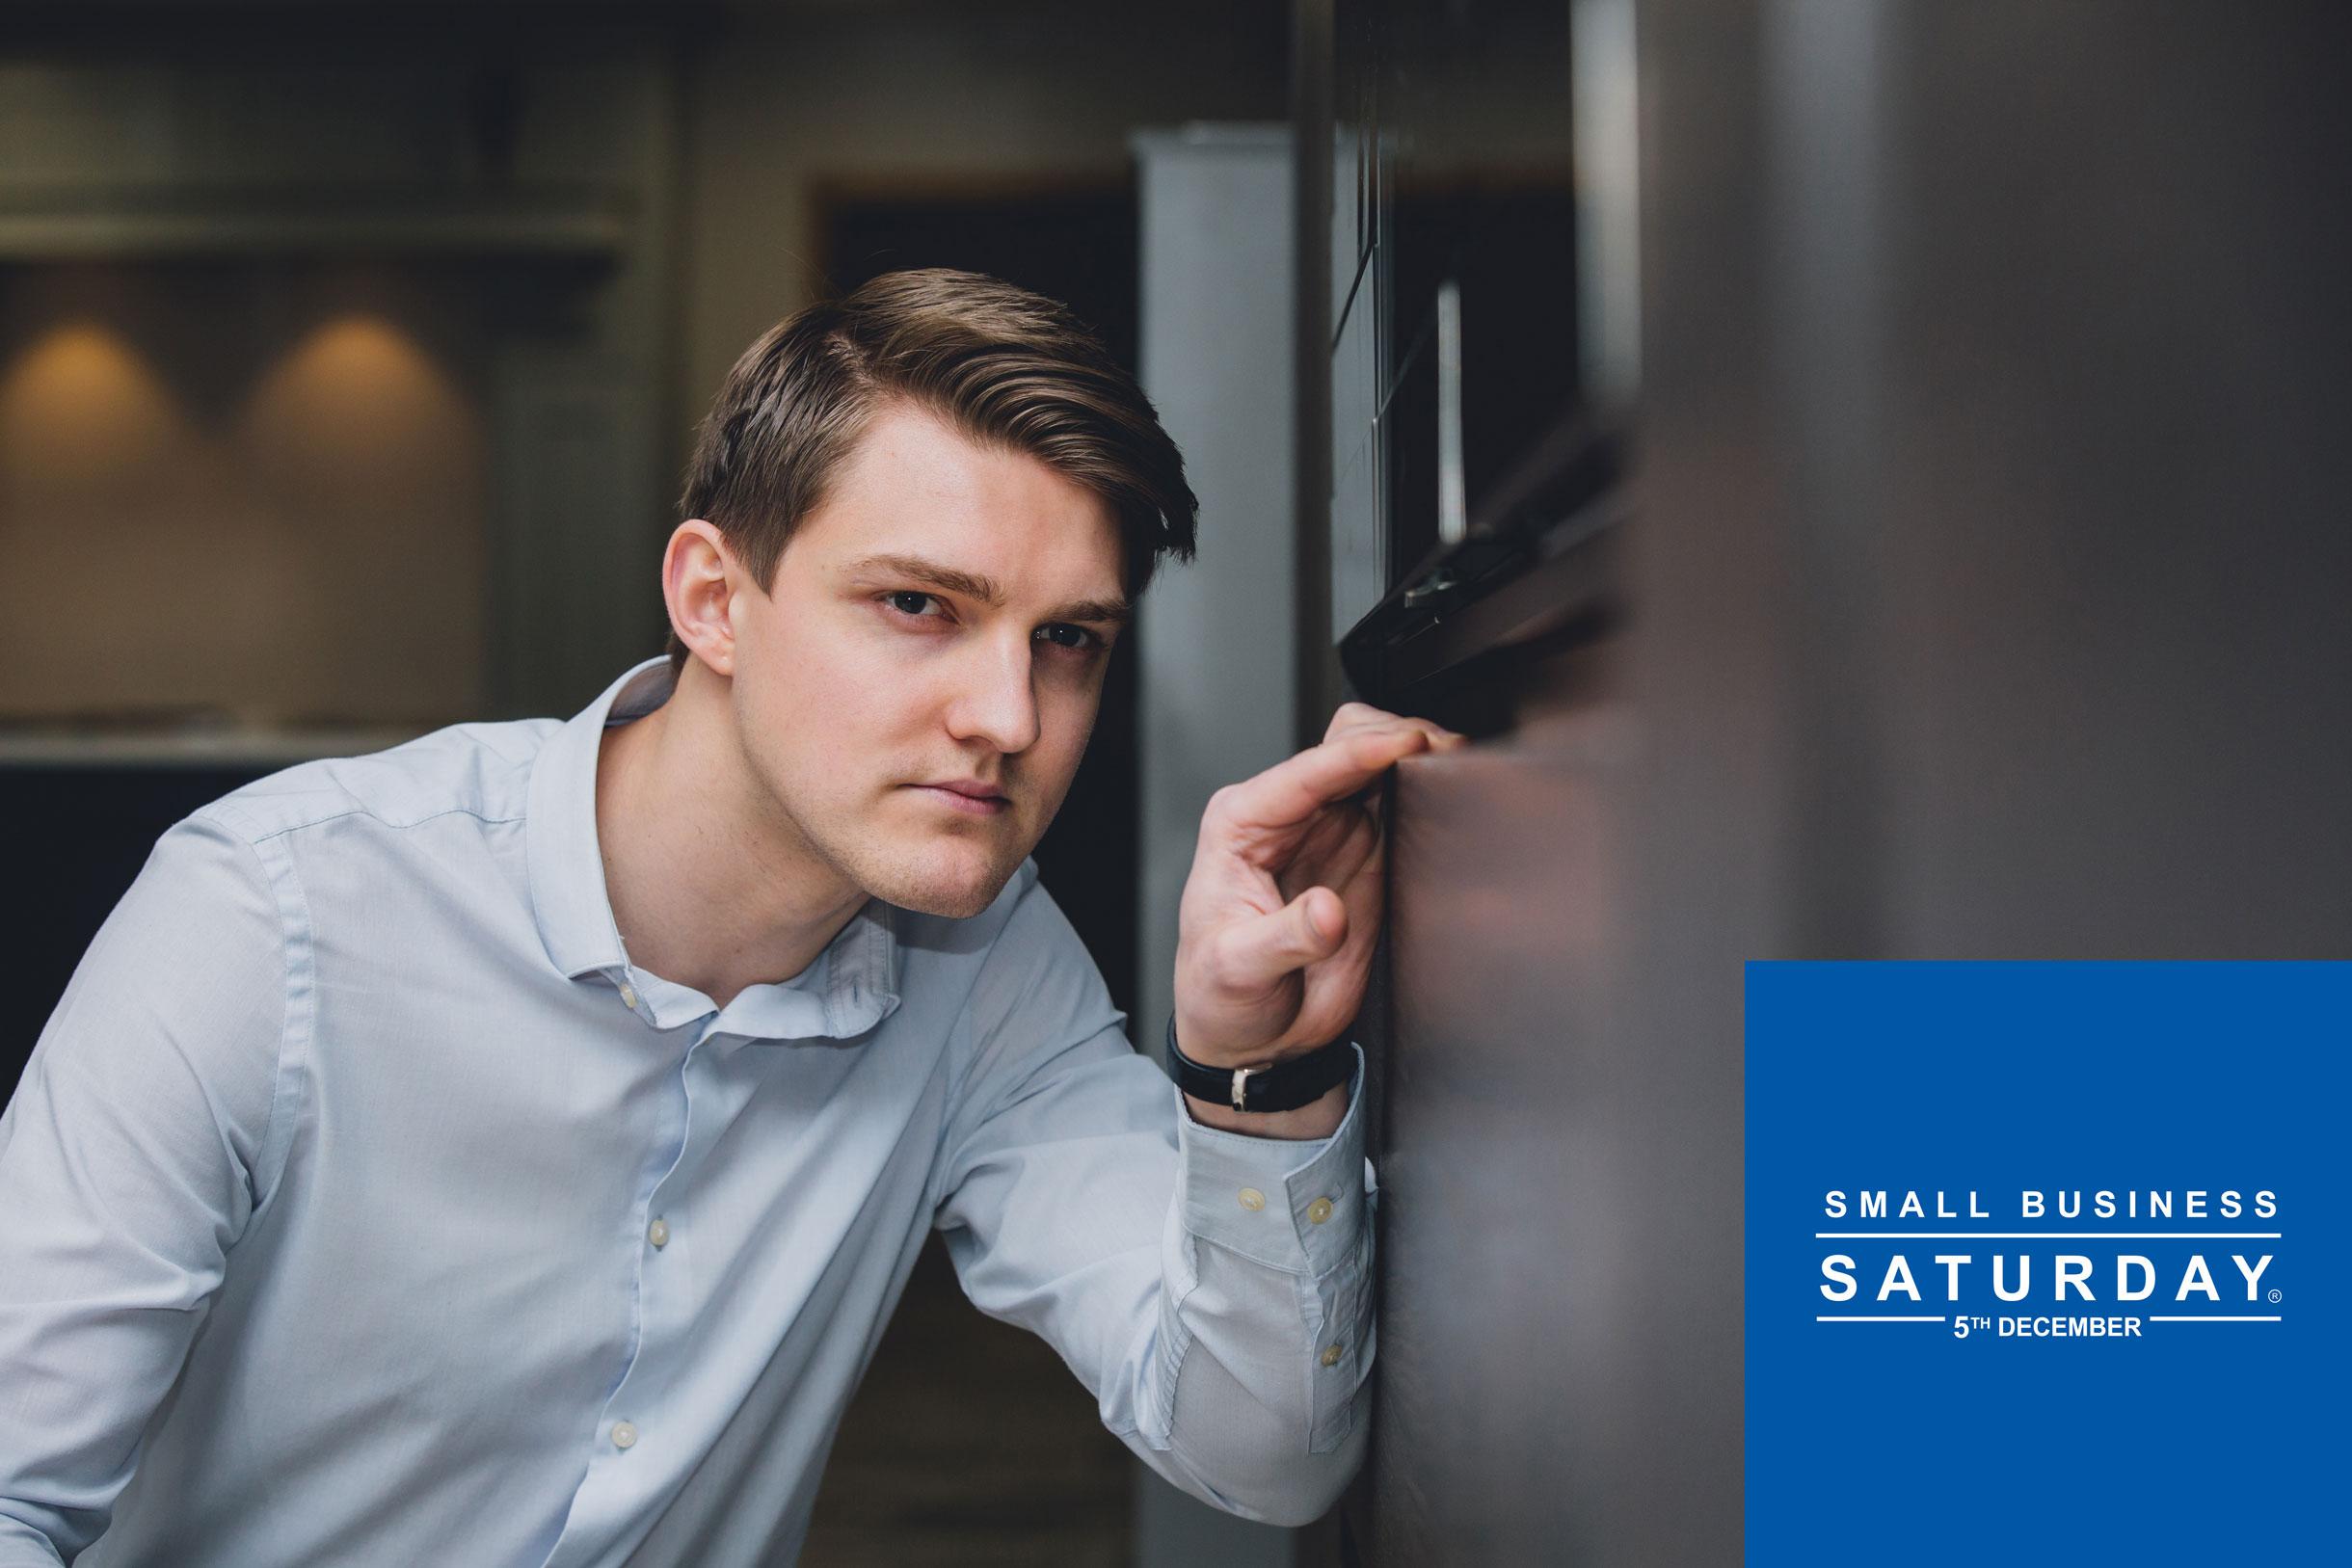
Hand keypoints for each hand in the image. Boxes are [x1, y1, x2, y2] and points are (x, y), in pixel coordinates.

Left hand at [1172, 704, 1466, 1070]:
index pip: (1305, 771)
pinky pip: (1402, 807)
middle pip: (1345, 747)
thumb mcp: (1238, 971)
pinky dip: (1428, 795)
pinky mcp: (1366, 857)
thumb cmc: (1222, 997)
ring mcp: (1331, 833)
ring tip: (1456, 765)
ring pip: (1379, 766)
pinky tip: (1453, 796)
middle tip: (1442, 751)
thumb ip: (1283, 939)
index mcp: (1242, 824)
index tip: (1406, 743)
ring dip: (1417, 758)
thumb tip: (1327, 912)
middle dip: (1395, 738)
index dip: (1358, 751)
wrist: (1253, 1038)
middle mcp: (1287, 818)